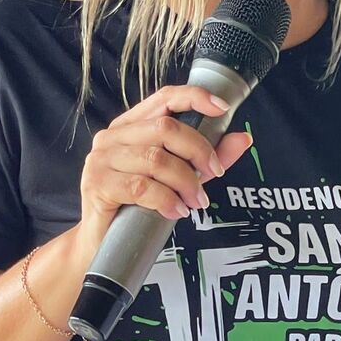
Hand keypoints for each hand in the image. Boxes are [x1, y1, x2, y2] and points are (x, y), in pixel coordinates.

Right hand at [79, 85, 252, 252]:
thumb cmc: (137, 207)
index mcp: (132, 126)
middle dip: (199, 152)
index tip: (222, 109)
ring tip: (194, 202)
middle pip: (166, 128)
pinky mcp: (98, 183)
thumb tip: (243, 138)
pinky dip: (166, 200)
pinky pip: (142, 187)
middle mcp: (114, 136)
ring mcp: (102, 158)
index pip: (164, 98)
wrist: (101, 243)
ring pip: (157, 159)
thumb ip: (208, 159)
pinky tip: (175, 211)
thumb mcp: (178, 178)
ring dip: (185, 182)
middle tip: (212, 175)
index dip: (194, 98)